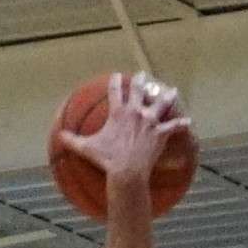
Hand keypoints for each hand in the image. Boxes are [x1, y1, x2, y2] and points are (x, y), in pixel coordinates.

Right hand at [55, 71, 190, 195]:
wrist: (126, 171)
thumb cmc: (107, 160)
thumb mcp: (86, 149)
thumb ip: (72, 141)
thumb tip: (58, 137)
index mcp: (118, 113)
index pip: (115, 91)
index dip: (115, 82)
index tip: (116, 76)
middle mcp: (135, 112)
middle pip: (138, 91)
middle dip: (140, 81)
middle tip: (141, 75)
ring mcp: (149, 122)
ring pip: (160, 104)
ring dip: (166, 96)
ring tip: (172, 91)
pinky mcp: (160, 134)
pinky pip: (174, 127)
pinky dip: (181, 124)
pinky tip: (189, 122)